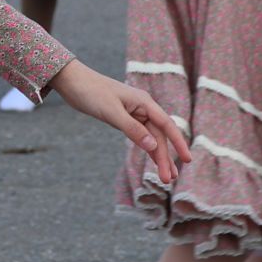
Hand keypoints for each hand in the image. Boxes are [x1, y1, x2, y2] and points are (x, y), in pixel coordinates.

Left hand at [49, 60, 190, 184]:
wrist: (73, 81)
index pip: (167, 125)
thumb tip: (153, 146)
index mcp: (144, 102)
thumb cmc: (91, 92)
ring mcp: (134, 113)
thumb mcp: (111, 112)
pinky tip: (154, 159)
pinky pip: (140, 135)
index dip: (179, 143)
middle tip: (168, 180)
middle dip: (165, 157)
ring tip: (166, 177)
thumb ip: (132, 129)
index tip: (188, 160)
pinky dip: (147, 148)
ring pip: (151, 137)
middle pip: (159, 136)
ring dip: (158, 156)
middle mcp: (143, 107)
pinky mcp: (124, 118)